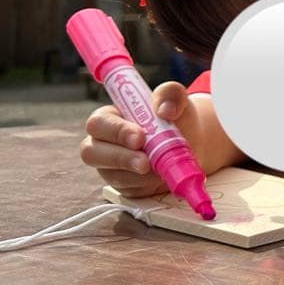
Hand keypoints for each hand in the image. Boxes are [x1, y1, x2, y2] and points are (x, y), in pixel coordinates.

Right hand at [79, 82, 220, 197]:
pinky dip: (146, 185)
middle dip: (119, 158)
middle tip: (145, 162)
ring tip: (160, 169)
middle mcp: (104, 143)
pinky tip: (161, 177)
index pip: (99, 123)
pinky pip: (128, 190)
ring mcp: (111, 167)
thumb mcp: (176, 99)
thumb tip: (165, 109)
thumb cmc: (176, 117)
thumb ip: (170, 94)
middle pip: (91, 153)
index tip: (140, 137)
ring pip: (111, 175)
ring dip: (137, 175)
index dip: (116, 131)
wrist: (192, 141)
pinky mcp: (124, 185)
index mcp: (111, 116)